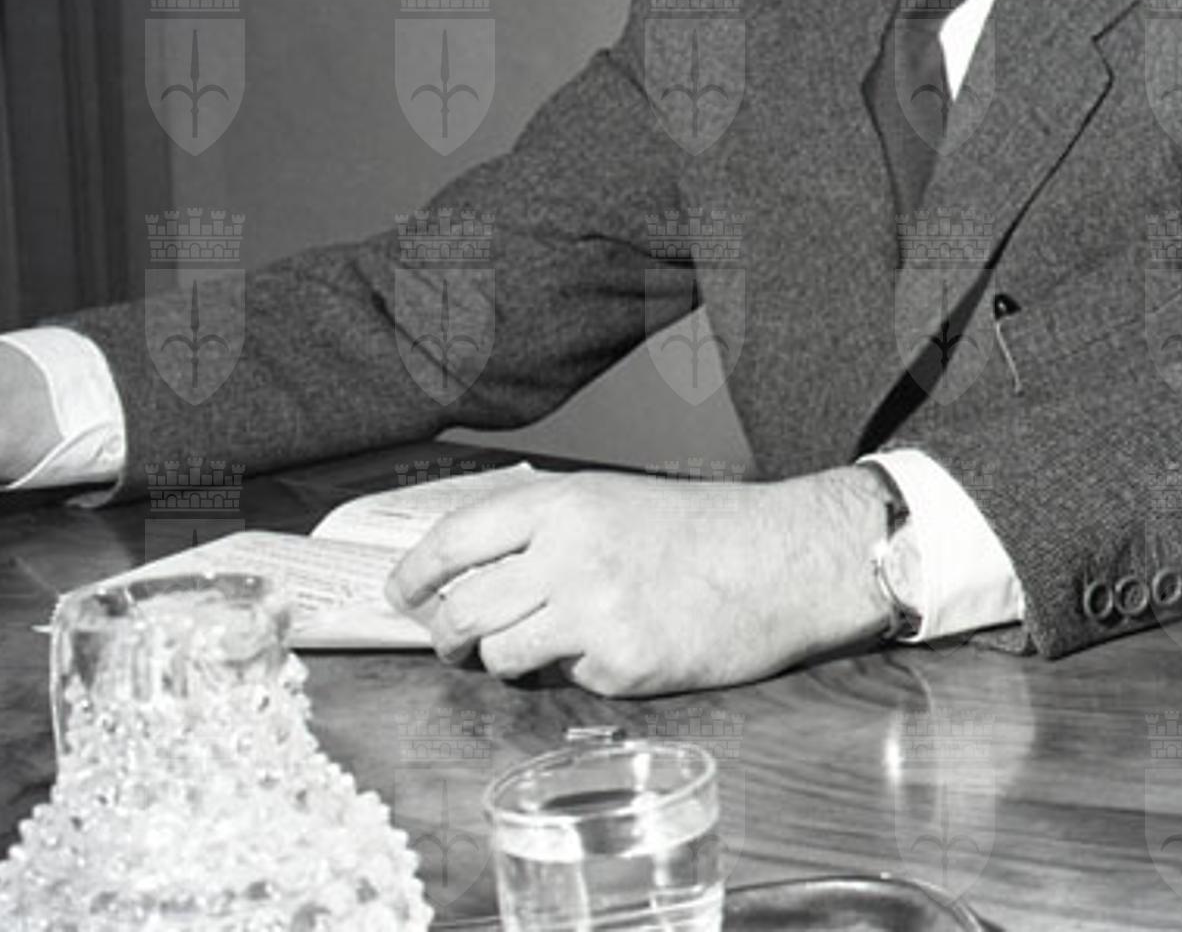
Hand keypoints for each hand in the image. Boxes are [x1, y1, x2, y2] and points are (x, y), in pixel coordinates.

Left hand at [385, 467, 891, 696]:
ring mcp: (594, 612)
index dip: (414, 572)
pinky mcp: (621, 665)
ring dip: (502, 661)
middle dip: (444, 636)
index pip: (456, 537)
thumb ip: (550, 527)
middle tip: (449, 641)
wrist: (782, 560)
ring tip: (530, 650)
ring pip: (500, 655)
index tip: (399, 592)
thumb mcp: (617, 500)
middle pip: (464, 608)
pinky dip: (573, 672)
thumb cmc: (706, 529)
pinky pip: (564, 681)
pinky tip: (610, 649)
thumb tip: (480, 568)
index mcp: (566, 502)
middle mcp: (570, 553)